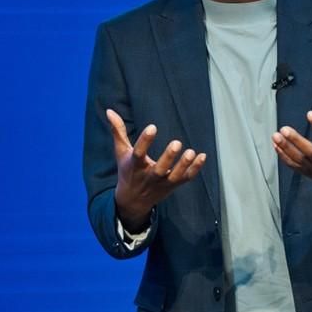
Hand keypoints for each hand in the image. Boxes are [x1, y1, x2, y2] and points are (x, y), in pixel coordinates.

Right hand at [107, 109, 207, 228]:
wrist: (133, 200)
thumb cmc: (128, 171)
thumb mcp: (121, 153)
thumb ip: (118, 132)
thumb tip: (109, 111)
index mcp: (135, 166)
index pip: (138, 154)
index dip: (145, 141)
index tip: (152, 127)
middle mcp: (149, 176)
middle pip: (160, 170)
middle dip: (168, 158)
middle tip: (177, 143)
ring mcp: (162, 182)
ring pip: (174, 176)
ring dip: (183, 165)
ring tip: (191, 152)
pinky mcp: (173, 185)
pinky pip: (186, 178)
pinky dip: (195, 169)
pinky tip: (202, 156)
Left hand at [273, 98, 311, 209]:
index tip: (310, 113)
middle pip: (311, 151)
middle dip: (297, 140)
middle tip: (284, 128)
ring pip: (299, 159)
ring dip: (286, 147)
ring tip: (276, 135)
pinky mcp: (309, 173)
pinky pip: (294, 166)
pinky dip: (283, 157)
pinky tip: (275, 145)